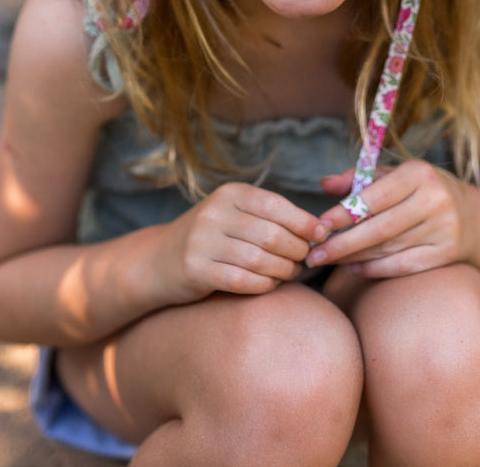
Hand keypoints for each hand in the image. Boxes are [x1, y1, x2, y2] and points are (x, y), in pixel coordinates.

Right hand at [158, 182, 327, 302]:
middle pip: (271, 234)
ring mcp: (202, 241)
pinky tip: (269, 284)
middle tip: (305, 259)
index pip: (275, 205)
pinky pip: (241, 280)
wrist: (158, 260)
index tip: (321, 233)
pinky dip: (263, 284)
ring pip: (259, 259)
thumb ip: (268, 217)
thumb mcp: (234, 215)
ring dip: (283, 269)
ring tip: (290, 272)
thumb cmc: (211, 238)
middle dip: (296, 249)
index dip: (303, 221)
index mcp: (229, 194)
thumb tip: (318, 228)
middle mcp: (214, 213)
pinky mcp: (195, 270)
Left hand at [306, 160, 476, 277]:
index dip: (344, 212)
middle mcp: (434, 200)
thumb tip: (323, 183)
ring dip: (354, 257)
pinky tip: (354, 268)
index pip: (374, 196)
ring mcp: (444, 229)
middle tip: (314, 254)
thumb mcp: (395, 175)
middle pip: (379, 228)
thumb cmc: (421, 191)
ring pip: (389, 248)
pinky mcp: (448, 253)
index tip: (319, 225)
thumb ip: (358, 177)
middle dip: (343, 243)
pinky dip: (376, 269)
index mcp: (419, 173)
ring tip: (328, 260)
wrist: (473, 217)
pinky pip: (404, 266)